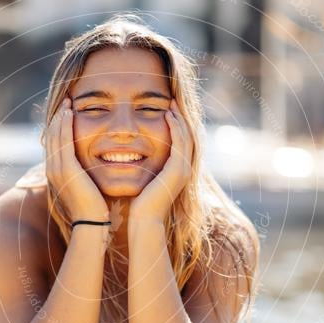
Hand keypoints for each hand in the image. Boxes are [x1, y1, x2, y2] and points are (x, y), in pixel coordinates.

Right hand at [45, 97, 109, 221]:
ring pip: (56, 136)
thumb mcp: (88, 190)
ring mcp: (57, 169)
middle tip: (66, 101)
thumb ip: (87, 178)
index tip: (67, 114)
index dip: (60, 128)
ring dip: (61, 117)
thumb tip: (93, 172)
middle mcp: (52, 170)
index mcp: (56, 175)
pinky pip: (64, 140)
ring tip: (68, 102)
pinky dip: (66, 124)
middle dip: (58, 118)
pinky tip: (71, 112)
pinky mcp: (66, 169)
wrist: (92, 225)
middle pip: (52, 137)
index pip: (55, 145)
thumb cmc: (95, 211)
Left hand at [130, 100, 192, 221]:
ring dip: (179, 118)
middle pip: (189, 137)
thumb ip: (146, 170)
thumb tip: (135, 160)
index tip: (168, 110)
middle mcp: (185, 170)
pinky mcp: (178, 170)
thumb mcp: (145, 182)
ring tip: (171, 104)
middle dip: (181, 118)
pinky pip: (180, 142)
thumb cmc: (139, 206)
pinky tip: (167, 115)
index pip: (182, 143)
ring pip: (187, 137)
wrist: (144, 221)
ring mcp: (184, 170)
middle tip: (173, 101)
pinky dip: (175, 127)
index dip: (178, 126)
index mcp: (178, 173)